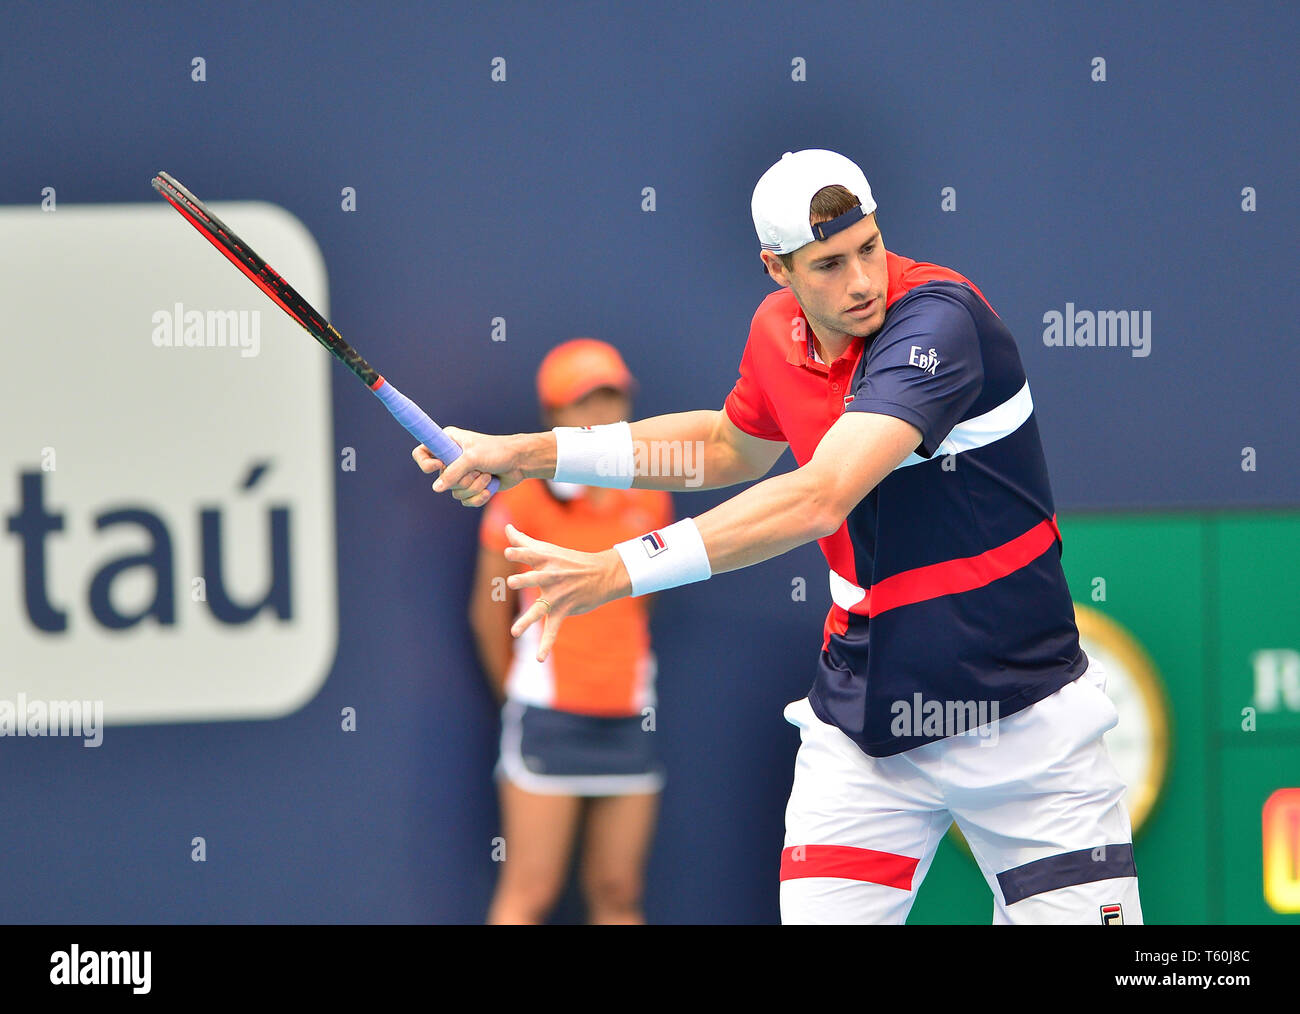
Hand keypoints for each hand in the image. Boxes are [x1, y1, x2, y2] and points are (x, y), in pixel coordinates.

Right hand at [411, 427, 527, 506]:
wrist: (520, 462)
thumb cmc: (497, 451)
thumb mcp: (473, 458)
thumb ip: (453, 472)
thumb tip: (436, 488)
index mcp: (446, 442)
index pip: (421, 453)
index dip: (425, 463)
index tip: (438, 466)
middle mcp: (450, 458)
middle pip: (441, 480)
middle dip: (463, 478)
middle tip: (477, 469)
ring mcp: (460, 474)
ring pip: (455, 493)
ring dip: (474, 487)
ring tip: (487, 475)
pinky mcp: (471, 487)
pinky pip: (465, 501)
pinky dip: (479, 497)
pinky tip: (489, 487)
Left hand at [502, 524, 631, 661]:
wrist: (603, 575)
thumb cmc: (570, 560)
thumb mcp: (547, 549)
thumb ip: (523, 541)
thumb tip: (506, 526)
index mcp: (546, 560)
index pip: (530, 555)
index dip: (519, 553)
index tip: (509, 552)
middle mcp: (551, 577)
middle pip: (535, 578)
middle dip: (524, 580)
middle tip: (512, 583)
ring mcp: (557, 596)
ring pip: (540, 609)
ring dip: (527, 620)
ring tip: (515, 633)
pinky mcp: (563, 610)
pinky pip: (552, 630)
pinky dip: (546, 645)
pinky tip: (539, 659)